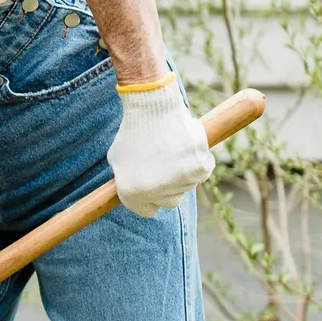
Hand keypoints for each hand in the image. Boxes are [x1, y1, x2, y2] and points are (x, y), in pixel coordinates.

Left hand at [108, 73, 214, 217]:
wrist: (152, 110)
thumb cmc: (133, 131)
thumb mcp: (118, 160)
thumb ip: (128, 179)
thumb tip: (137, 188)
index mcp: (132, 194)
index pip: (148, 211)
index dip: (151, 198)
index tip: (153, 184)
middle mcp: (156, 194)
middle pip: (171, 201)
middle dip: (169, 186)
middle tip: (164, 163)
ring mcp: (180, 183)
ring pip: (188, 184)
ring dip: (183, 170)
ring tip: (171, 147)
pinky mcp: (200, 169)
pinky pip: (203, 169)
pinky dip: (198, 159)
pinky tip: (186, 145)